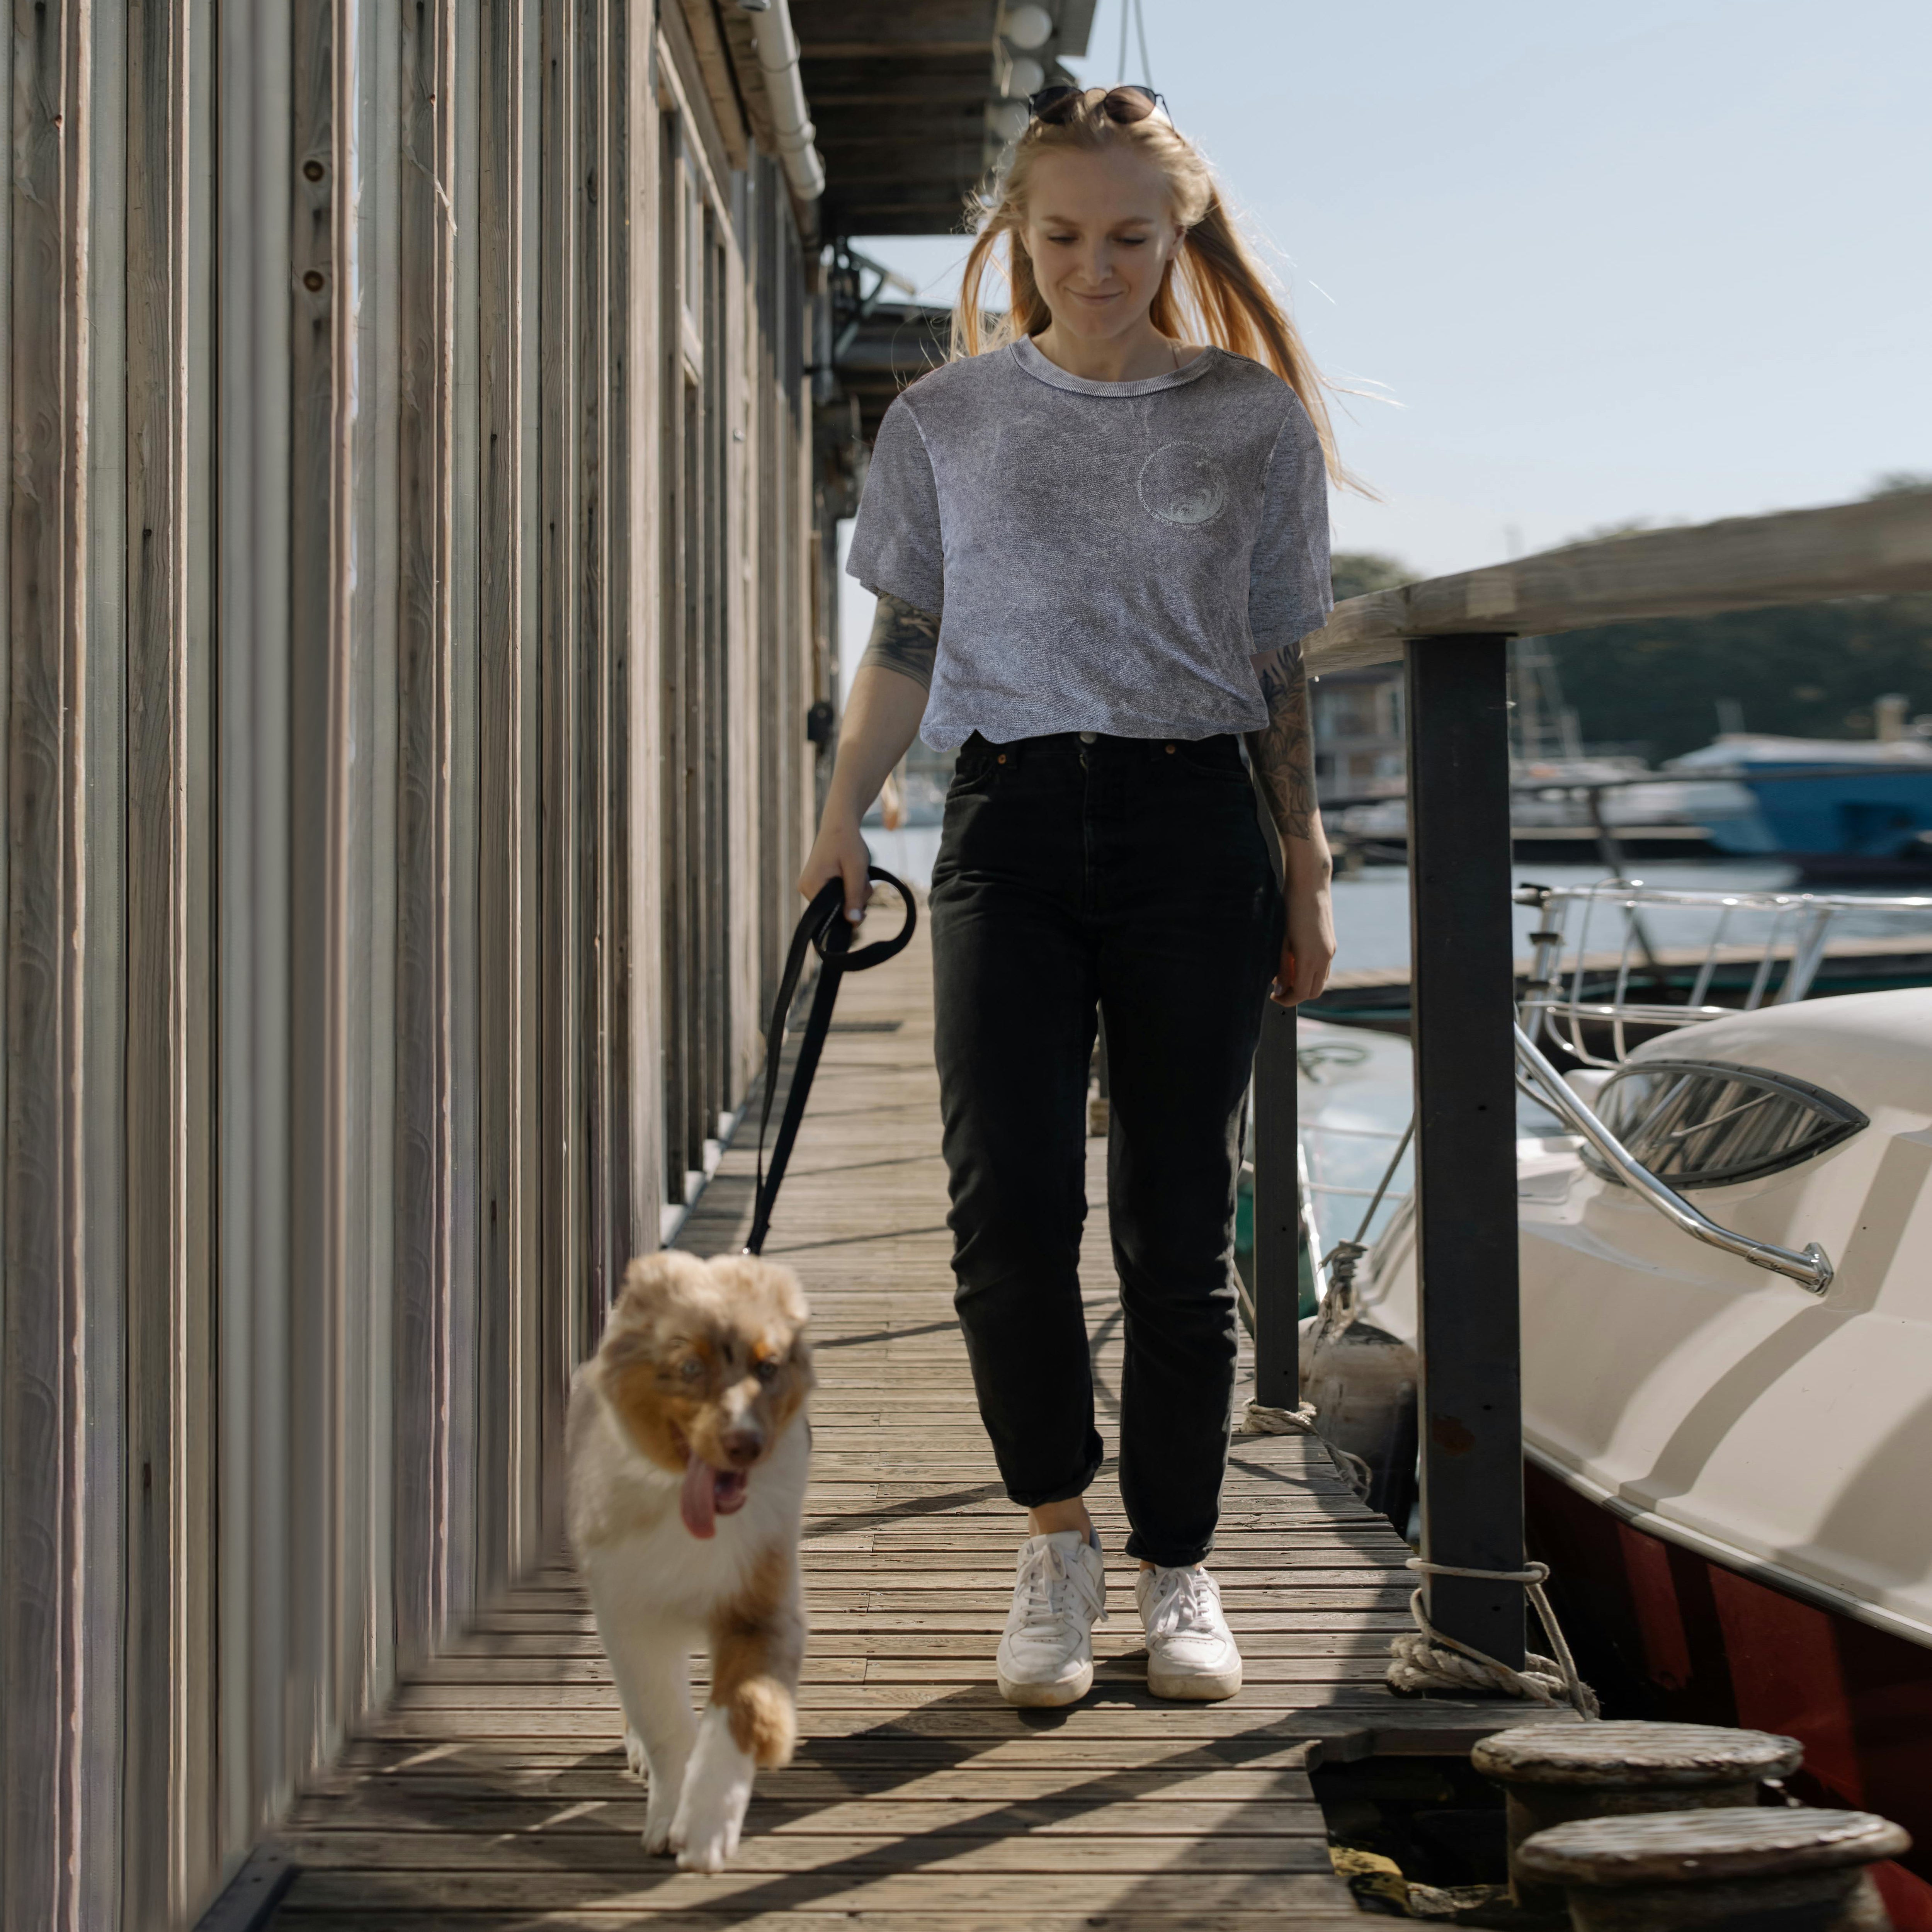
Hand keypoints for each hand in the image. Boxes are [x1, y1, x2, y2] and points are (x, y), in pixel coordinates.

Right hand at [798, 812, 870, 926]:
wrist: (840, 822)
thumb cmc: (848, 842)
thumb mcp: (856, 870)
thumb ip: (855, 896)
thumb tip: (854, 922)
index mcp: (811, 886)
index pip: (831, 914)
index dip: (850, 910)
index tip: (863, 892)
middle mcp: (806, 888)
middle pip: (836, 909)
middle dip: (855, 897)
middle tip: (862, 878)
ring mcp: (810, 885)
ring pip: (839, 901)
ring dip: (854, 891)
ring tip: (857, 871)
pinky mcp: (818, 882)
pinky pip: (836, 894)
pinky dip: (849, 887)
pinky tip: (851, 873)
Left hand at [1270, 876, 1335, 1006]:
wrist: (1310, 884)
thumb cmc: (1289, 908)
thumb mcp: (1281, 939)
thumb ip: (1282, 967)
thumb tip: (1279, 989)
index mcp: (1310, 958)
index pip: (1302, 993)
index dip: (1287, 1000)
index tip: (1273, 997)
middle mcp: (1324, 957)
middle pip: (1314, 992)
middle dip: (1297, 996)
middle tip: (1279, 991)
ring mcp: (1330, 950)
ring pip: (1321, 981)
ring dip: (1305, 984)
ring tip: (1286, 976)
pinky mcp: (1331, 944)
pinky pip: (1323, 968)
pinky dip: (1311, 973)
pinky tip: (1296, 963)